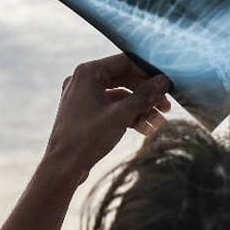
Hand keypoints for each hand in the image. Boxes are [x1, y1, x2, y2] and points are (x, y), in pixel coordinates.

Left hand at [43, 55, 170, 184]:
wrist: (63, 167)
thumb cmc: (87, 138)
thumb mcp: (122, 114)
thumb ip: (144, 95)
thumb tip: (163, 81)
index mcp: (87, 73)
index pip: (125, 62)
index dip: (148, 73)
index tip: (166, 85)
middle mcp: (83, 81)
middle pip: (124, 79)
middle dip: (146, 94)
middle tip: (166, 106)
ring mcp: (83, 98)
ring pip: (120, 97)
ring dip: (140, 108)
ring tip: (159, 122)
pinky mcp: (85, 114)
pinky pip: (111, 109)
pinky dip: (128, 116)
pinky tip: (145, 129)